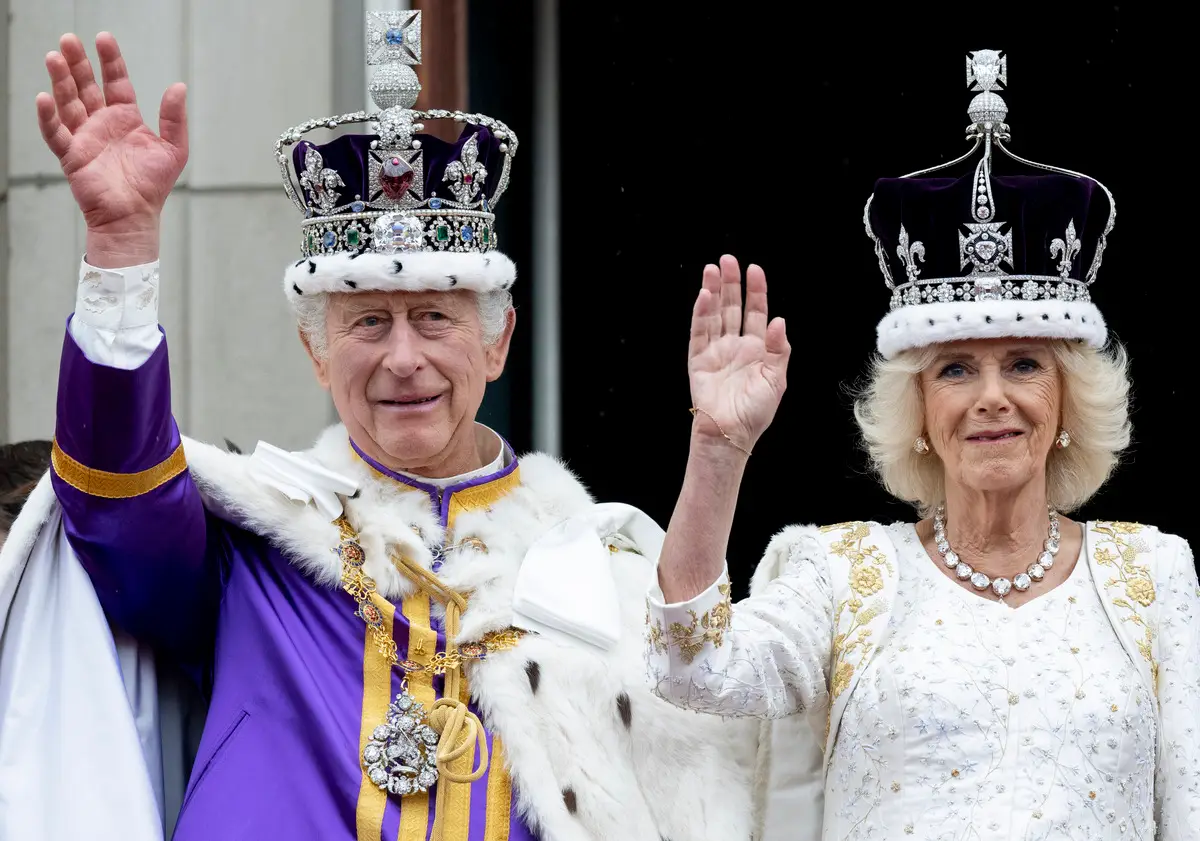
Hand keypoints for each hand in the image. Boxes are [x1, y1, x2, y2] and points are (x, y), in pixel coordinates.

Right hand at [36, 32, 187, 265]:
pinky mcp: (72, 156)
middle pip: (86, 86)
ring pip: (68, 102)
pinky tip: (44, 97)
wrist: (135, 216)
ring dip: (60, 80)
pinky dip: (48, 116)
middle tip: (68, 39)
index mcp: (126, 118)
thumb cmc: (153, 186)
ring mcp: (85, 138)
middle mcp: (102, 123)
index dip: (110, 61)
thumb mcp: (174, 149)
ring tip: (54, 57)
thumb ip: (174, 119)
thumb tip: (179, 86)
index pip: (115, 82)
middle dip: (77, 63)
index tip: (104, 38)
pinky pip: (56, 133)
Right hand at [687, 255, 789, 454]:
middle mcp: (735, 346)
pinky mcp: (698, 360)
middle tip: (728, 260)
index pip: (755, 313)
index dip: (756, 291)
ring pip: (714, 315)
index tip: (755, 270)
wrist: (731, 433)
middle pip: (732, 308)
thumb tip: (780, 320)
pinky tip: (704, 296)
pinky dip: (701, 314)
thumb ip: (779, 350)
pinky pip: (699, 333)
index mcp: (757, 350)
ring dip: (713, 292)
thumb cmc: (755, 412)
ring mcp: (715, 351)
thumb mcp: (776, 380)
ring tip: (712, 270)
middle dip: (731, 283)